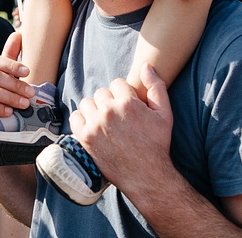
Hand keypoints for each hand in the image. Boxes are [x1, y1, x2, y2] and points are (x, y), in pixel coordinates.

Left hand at [69, 64, 173, 190]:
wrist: (146, 175)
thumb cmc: (157, 144)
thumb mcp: (165, 114)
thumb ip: (156, 87)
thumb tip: (146, 67)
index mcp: (127, 102)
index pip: (117, 84)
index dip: (123, 94)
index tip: (128, 107)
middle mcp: (109, 111)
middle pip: (102, 93)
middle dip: (109, 102)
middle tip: (118, 117)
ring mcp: (95, 124)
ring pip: (88, 103)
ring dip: (95, 110)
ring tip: (106, 123)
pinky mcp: (85, 138)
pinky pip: (75, 117)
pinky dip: (82, 120)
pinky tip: (93, 127)